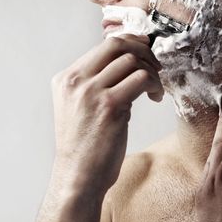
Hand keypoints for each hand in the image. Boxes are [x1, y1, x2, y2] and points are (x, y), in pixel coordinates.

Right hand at [50, 35, 163, 195]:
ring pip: (132, 60)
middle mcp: (76, 81)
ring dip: (151, 71)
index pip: (103, 46)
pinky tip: (155, 97)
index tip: (145, 51)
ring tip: (155, 89)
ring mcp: (92, 92)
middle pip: (116, 44)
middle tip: (156, 65)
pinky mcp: (110, 106)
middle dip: (142, 49)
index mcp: (66, 79)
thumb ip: (93, 85)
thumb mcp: (77, 108)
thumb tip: (124, 64)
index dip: (130, 43)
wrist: (77, 177)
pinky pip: (141, 79)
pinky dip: (154, 84)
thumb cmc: (83, 148)